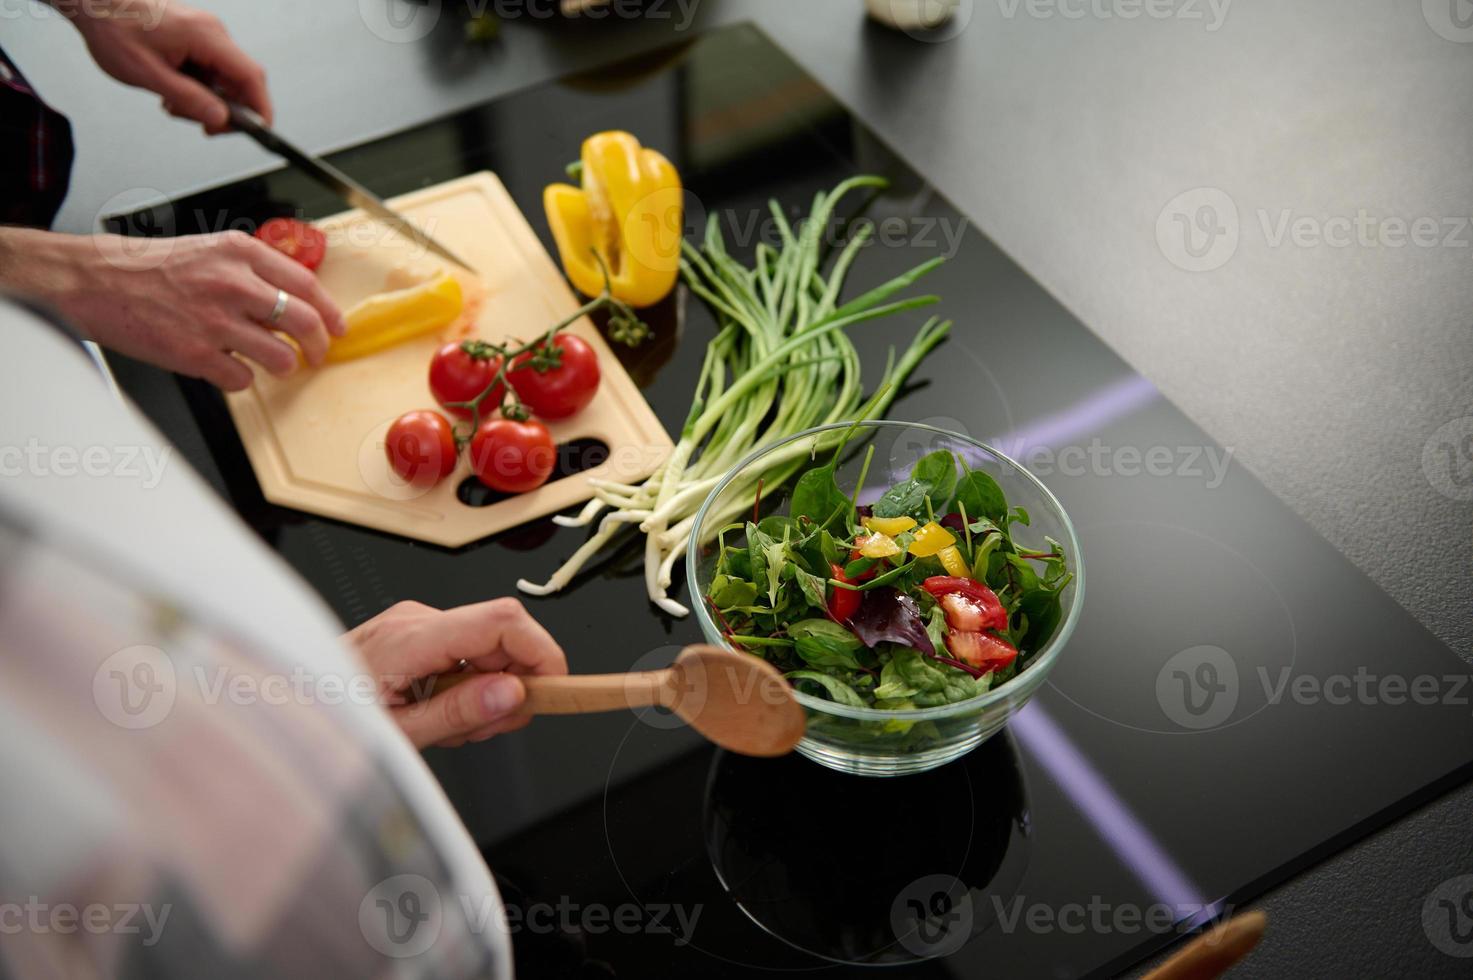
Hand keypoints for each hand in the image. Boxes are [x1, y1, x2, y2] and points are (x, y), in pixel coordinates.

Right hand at [0, 228, 344, 390]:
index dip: (330, 312)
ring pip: (281, 357)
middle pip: (304, 322)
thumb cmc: (146, 268)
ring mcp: (216, 320)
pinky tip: (226, 369)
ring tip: (271, 364)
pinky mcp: (197, 352)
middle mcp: (233, 283)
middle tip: (317, 355)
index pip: (306, 285)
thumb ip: (250, 273)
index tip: (336, 327)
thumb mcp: (207, 251)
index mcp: (239, 253)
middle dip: (319, 346)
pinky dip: (240, 381)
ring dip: (282, 367)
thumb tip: (290, 302)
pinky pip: (242, 379)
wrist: (93, 281)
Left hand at [62, 0, 269, 133]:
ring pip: (223, 77)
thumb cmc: (113, 28)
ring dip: (206, 98)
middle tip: (200, 124)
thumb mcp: (148, 74)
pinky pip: (210, 68)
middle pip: (240, 80)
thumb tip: (221, 119)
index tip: (259, 132)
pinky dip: (197, 86)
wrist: (93, 0)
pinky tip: (171, 88)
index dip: (260, 108)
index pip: (251, 76)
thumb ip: (189, 99)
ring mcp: (205, 33)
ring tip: (172, 103)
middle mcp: (212, 32)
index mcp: (205, 36)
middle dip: (226, 108)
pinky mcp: (195, 36)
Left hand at [347, 599, 568, 748]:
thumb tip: (513, 694)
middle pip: (503, 637)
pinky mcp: (417, 631)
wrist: (287, 704)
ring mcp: (416, 621)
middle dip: (510, 687)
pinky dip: (469, 685)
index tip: (556, 688)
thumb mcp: (399, 735)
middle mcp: (417, 618)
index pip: (501, 621)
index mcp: (411, 638)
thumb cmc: (329, 715)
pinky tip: (440, 709)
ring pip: (488, 649)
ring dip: (486, 692)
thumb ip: (459, 713)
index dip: (542, 651)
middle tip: (485, 727)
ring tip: (449, 725)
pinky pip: (467, 652)